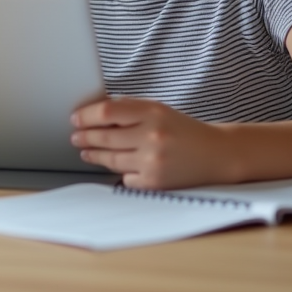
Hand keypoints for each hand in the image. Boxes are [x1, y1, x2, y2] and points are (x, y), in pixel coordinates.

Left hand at [70, 97, 229, 189]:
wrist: (216, 154)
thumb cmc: (184, 130)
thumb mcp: (159, 110)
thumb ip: (130, 109)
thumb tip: (96, 111)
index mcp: (153, 112)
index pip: (107, 111)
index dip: (86, 115)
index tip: (76, 118)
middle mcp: (152, 136)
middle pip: (105, 136)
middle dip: (85, 136)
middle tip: (75, 136)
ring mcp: (152, 161)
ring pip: (110, 158)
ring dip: (94, 154)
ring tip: (85, 150)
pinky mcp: (154, 182)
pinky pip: (124, 176)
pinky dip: (119, 170)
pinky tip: (113, 165)